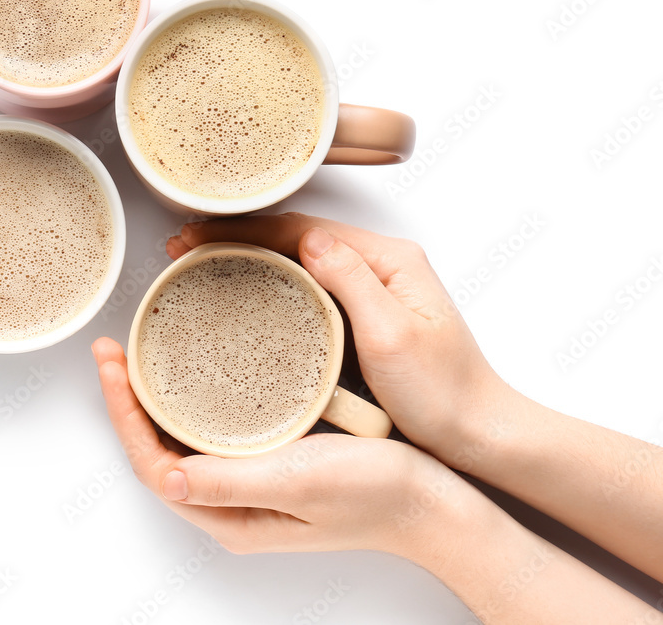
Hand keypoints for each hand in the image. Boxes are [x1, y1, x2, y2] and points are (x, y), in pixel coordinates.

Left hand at [91, 336, 465, 557]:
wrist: (430, 502)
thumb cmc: (374, 494)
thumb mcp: (300, 481)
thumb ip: (232, 481)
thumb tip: (166, 476)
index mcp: (231, 515)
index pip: (152, 464)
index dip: (123, 414)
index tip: (111, 364)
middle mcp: (232, 504)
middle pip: (157, 451)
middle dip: (127, 402)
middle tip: (113, 350)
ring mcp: (249, 484)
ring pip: (181, 439)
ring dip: (153, 400)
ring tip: (137, 355)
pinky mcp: (269, 463)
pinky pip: (213, 432)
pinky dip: (190, 401)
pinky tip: (190, 373)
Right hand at [166, 213, 517, 468]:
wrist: (478, 434)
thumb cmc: (445, 392)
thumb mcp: (395, 334)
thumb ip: (351, 279)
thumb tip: (308, 238)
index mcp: (389, 259)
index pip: (302, 228)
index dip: (244, 228)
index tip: (196, 234)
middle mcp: (379, 265)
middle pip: (295, 236)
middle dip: (237, 236)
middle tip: (184, 247)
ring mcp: (371, 289)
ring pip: (297, 259)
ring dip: (249, 257)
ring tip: (200, 264)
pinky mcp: (363, 316)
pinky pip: (307, 287)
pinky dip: (270, 283)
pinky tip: (243, 295)